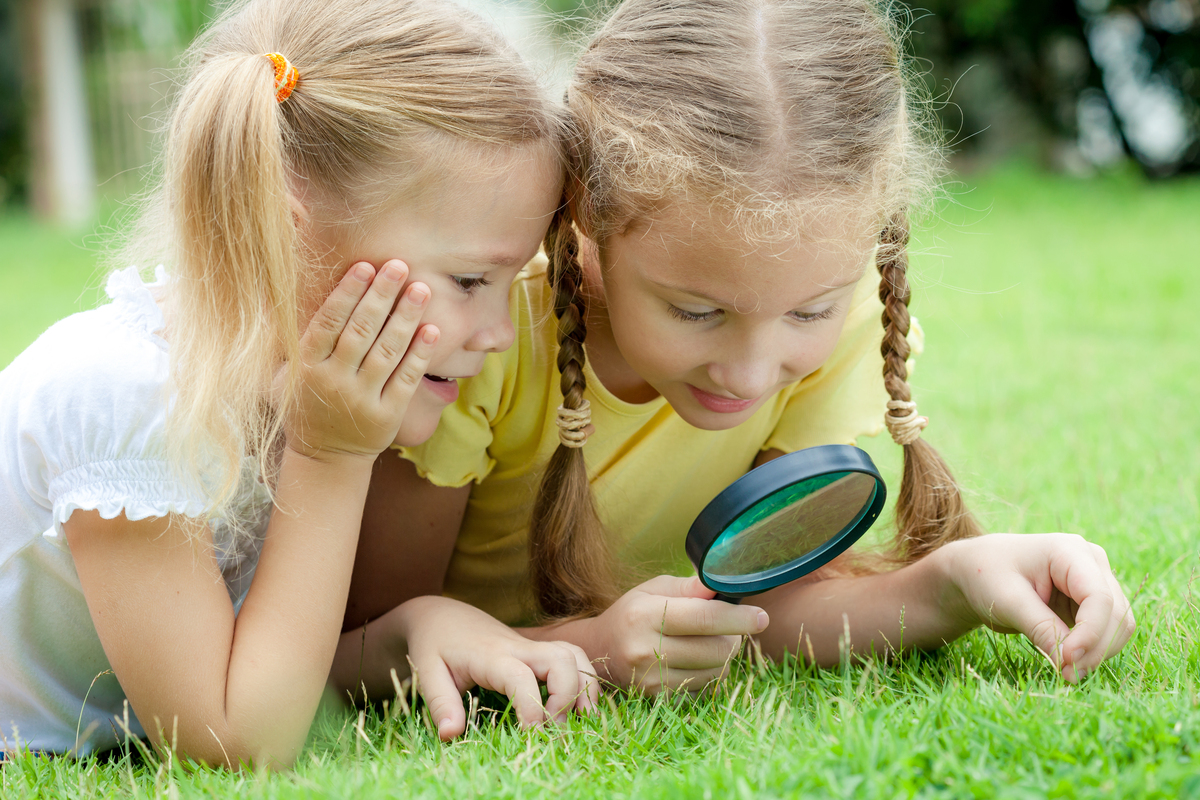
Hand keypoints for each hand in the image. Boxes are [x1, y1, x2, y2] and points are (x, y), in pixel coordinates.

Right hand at [287, 260, 436, 460]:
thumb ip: (285, 339)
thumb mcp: (281, 376)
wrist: (326, 460)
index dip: (347, 293)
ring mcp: (362, 400)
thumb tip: (271, 292)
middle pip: (360, 332)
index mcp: (306, 368)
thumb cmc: (305, 407)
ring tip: (421, 289)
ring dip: (405, 318)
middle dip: (381, 296)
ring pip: (387, 352)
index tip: (364, 266)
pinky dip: (420, 354)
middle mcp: (334, 382)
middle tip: (399, 265)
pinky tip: (431, 330)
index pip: (328, 323)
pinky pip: (406, 379)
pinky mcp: (388, 415)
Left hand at [398, 597, 598, 740]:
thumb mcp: (427, 674)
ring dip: (584, 685)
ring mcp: (531, 647)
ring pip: (573, 654)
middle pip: (561, 659)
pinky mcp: (537, 651)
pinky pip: (572, 656)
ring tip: (581, 719)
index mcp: (491, 656)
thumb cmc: (434, 645)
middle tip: (554, 730)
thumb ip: (440, 704)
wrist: (442, 614)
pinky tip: (580, 706)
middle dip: (568, 696)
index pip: (521, 678)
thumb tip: (451, 735)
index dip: (531, 708)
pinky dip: (584, 678)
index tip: (531, 735)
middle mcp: (518, 648)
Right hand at [571, 575, 768, 692]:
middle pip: (716, 649)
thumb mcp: (653, 589)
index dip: (739, 618)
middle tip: (731, 628)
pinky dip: (709, 673)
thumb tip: (719, 582)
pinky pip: (703, 688)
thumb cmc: (632, 612)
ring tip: (709, 642)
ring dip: (724, 657)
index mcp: (646, 615)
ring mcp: (651, 679)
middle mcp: (646, 649)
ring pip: (715, 671)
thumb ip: (688, 586)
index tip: (762, 617)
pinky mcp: (657, 697)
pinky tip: (694, 660)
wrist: (599, 651)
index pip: (705, 618)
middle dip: (734, 637)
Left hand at [940, 533, 1135, 681]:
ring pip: (1117, 625)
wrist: (976, 569)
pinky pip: (1106, 631)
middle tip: (1066, 674)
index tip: (1067, 660)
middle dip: (1095, 648)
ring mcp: (1095, 580)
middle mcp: (1091, 562)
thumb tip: (1069, 664)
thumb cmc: (987, 575)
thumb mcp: (1007, 600)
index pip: (1099, 597)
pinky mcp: (1091, 601)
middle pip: (1114, 613)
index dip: (1090, 633)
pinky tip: (1068, 662)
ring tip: (1065, 671)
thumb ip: (1040, 628)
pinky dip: (1092, 650)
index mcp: (1070, 550)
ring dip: (1097, 652)